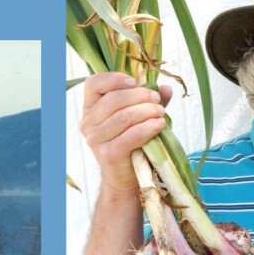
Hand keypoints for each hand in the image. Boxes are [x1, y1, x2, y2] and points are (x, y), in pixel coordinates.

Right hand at [78, 72, 171, 191]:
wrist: (123, 176)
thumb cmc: (128, 141)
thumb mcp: (134, 116)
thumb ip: (147, 101)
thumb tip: (166, 88)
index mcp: (89, 107)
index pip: (93, 84)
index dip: (114, 78)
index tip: (134, 81)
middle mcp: (87, 122)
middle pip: (113, 99)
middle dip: (140, 96)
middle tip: (157, 99)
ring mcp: (95, 139)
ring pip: (123, 116)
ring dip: (146, 111)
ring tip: (161, 112)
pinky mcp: (108, 153)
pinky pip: (131, 135)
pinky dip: (148, 128)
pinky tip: (159, 125)